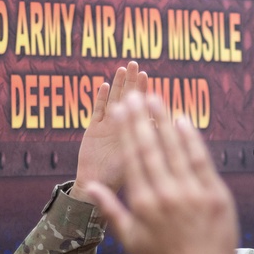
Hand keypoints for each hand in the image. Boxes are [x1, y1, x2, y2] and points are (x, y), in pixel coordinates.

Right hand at [70, 61, 147, 200]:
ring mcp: (108, 129)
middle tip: (136, 65)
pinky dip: (100, 99)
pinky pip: (97, 111)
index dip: (143, 92)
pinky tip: (105, 85)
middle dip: (132, 83)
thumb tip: (161, 125)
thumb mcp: (136, 162)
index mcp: (136, 135)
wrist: (95, 188)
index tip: (147, 76)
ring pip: (114, 102)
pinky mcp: (92, 131)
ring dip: (118, 86)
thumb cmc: (117, 180)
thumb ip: (145, 144)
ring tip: (123, 69)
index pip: (141, 109)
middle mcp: (123, 129)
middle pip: (129, 102)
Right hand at [84, 94, 239, 253]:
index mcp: (143, 204)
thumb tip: (89, 187)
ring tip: (157, 99)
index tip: (123, 110)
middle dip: (143, 119)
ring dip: (165, 121)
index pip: (133, 158)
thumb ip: (111, 210)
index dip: (128, 131)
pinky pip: (201, 161)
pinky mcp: (216, 195)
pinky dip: (192, 140)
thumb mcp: (131, 240)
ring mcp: (193, 193)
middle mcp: (166, 194)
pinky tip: (184, 122)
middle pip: (152, 148)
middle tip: (136, 96)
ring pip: (176, 149)